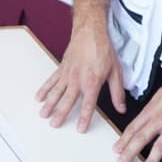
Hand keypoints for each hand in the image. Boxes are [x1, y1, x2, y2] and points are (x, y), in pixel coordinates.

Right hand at [36, 0, 123, 131]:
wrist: (90, 31)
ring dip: (49, 104)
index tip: (80, 129)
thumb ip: (117, 93)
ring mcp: (67, 73)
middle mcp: (77, 79)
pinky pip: (51, 80)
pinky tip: (39, 97)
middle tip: (54, 125)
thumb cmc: (103, 49)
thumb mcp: (116, 72)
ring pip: (56, 92)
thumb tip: (121, 108)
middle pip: (67, 100)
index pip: (88, 105)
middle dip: (60, 114)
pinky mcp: (62, 68)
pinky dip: (44, 89)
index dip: (84, 118)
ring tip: (43, 114)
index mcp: (92, 82)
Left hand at [113, 70, 161, 161]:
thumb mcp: (159, 95)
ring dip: (151, 161)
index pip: (133, 128)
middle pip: (140, 138)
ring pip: (159, 147)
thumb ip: (152, 109)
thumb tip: (146, 117)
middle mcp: (160, 119)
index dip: (123, 140)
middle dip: (129, 152)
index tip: (117, 148)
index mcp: (151, 110)